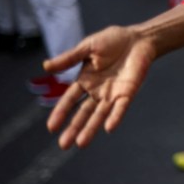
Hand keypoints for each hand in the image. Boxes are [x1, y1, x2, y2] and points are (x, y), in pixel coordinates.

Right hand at [45, 26, 155, 149]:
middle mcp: (97, 91)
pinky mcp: (128, 92)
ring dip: (91, 128)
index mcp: (84, 81)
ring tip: (81, 143)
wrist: (138, 38)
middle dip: (74, 128)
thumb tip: (46, 66)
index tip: (51, 127)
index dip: (60, 113)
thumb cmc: (112, 40)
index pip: (69, 100)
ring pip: (99, 114)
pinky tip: (108, 128)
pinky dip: (115, 117)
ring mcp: (112, 93)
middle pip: (83, 113)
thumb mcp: (87, 47)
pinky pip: (121, 107)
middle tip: (64, 144)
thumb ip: (69, 58)